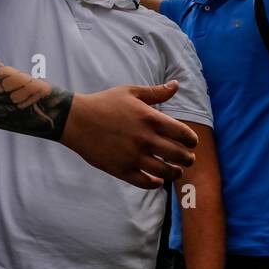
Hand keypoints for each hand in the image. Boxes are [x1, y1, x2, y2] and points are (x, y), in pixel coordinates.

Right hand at [61, 82, 196, 188]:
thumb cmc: (104, 103)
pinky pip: (145, 182)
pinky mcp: (121, 169)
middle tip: (189, 159)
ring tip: (176, 171)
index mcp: (150, 119)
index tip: (192, 143)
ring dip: (175, 173)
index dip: (191, 140)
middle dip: (188, 158)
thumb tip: (176, 84)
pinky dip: (155, 184)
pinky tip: (158, 180)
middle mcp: (145, 139)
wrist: (76, 120)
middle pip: (177, 155)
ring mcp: (133, 156)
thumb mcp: (131, 92)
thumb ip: (156, 92)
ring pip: (165, 172)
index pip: (183, 133)